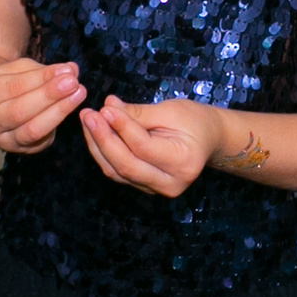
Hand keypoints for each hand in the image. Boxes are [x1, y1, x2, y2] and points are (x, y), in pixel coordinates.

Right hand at [0, 59, 84, 152]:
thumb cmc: (5, 84)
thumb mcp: (15, 70)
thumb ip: (42, 70)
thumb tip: (71, 69)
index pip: (12, 88)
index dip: (41, 79)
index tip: (65, 70)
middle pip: (19, 111)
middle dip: (49, 96)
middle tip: (73, 83)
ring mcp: (2, 142)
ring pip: (32, 130)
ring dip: (58, 112)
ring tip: (78, 94)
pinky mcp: (20, 151)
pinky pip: (41, 139)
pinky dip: (57, 122)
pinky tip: (70, 107)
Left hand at [78, 96, 220, 197]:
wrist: (209, 140)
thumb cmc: (194, 121)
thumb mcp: (171, 110)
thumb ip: (139, 113)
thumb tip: (107, 106)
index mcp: (183, 163)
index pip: (143, 147)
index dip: (122, 127)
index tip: (105, 107)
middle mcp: (170, 183)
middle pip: (126, 165)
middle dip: (103, 139)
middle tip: (88, 114)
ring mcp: (157, 190)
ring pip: (117, 171)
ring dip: (98, 145)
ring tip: (88, 119)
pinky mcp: (145, 187)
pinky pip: (118, 172)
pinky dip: (104, 152)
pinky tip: (95, 131)